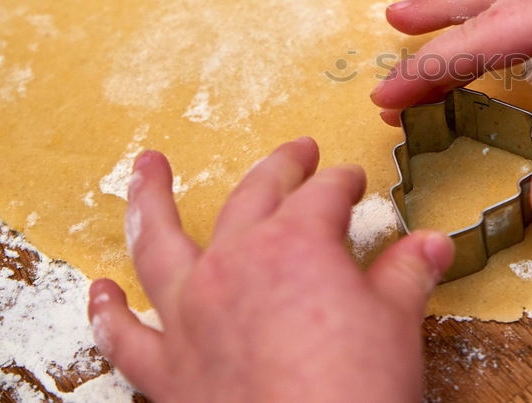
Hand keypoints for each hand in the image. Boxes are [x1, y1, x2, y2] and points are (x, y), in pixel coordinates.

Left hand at [87, 138, 453, 401]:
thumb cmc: (357, 391)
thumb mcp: (397, 322)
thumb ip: (408, 273)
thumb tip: (431, 243)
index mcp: (295, 244)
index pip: (323, 195)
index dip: (344, 183)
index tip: (354, 182)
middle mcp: (234, 265)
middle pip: (253, 197)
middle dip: (280, 168)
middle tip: (296, 153)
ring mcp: (191, 314)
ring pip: (158, 245)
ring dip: (148, 201)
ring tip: (143, 167)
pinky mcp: (168, 369)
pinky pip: (127, 336)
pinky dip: (109, 312)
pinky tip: (100, 291)